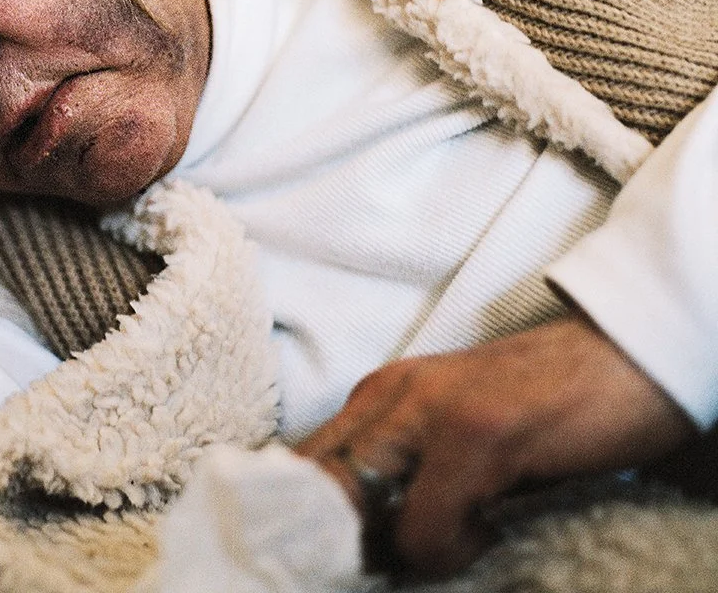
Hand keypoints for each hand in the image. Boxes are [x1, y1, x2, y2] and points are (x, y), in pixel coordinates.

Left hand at [294, 313, 694, 577]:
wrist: (619, 358)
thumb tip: (360, 533)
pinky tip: (487, 528)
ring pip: (355, 503)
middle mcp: (391, 393)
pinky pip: (425, 525)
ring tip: (442, 541)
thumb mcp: (450, 428)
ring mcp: (430, 409)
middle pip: (313, 478)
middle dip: (327, 534)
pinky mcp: (477, 432)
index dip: (299, 514)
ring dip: (389, 547)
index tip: (317, 552)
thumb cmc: (541, 407)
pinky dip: (446, 550)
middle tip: (369, 561)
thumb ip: (401, 466)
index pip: (302, 458)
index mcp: (379, 393)